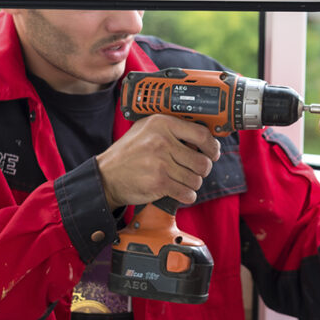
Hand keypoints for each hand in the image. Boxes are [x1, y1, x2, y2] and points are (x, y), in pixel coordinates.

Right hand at [96, 114, 220, 208]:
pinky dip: (187, 196)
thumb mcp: (146, 130)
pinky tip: (179, 191)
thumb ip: (171, 130)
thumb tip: (202, 138)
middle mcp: (162, 141)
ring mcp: (160, 162)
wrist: (106, 176)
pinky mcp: (159, 183)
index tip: (213, 153)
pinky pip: (187, 193)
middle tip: (194, 171)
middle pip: (202, 161)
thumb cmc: (128, 153)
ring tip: (181, 181)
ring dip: (192, 184)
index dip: (212, 147)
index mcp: (162, 123)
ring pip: (196, 179)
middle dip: (202, 170)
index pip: (202, 134)